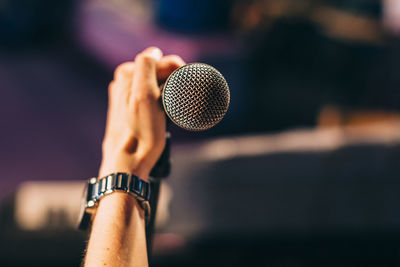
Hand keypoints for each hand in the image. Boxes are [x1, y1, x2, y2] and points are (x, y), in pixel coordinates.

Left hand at [99, 47, 184, 180]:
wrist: (128, 162)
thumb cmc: (140, 133)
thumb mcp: (144, 96)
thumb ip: (146, 67)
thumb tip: (154, 51)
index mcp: (127, 73)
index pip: (160, 60)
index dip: (177, 70)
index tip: (186, 88)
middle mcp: (124, 81)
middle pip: (159, 71)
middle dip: (174, 82)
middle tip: (182, 102)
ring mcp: (127, 95)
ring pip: (158, 84)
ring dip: (171, 92)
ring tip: (175, 110)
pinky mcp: (132, 108)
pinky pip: (153, 96)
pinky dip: (164, 101)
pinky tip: (167, 115)